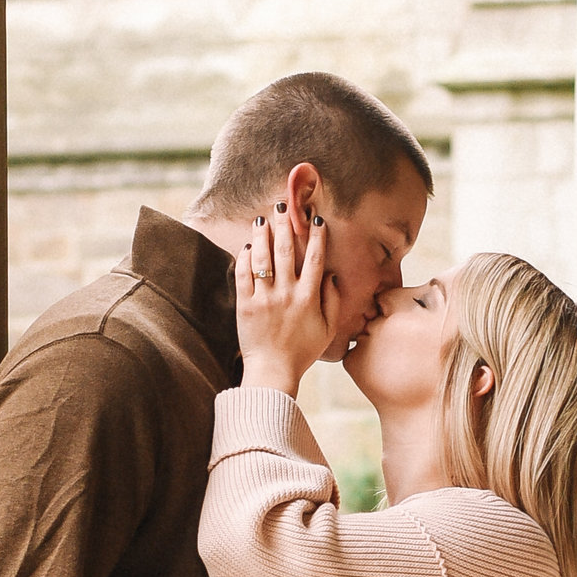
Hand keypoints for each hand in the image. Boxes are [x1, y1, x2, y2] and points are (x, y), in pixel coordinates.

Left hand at [234, 201, 335, 394]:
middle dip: (285, 225)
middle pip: (285, 251)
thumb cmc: (302, 351)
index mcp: (309, 297)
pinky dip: (245, 258)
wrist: (272, 371)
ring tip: (261, 219)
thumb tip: (331, 275)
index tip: (316, 220)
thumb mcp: (327, 329)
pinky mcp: (245, 305)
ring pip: (262, 258)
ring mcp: (264, 298)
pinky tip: (248, 246)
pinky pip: (243, 275)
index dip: (316, 237)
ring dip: (262, 235)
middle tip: (283, 206)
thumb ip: (332, 301)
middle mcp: (287, 293)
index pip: (314, 259)